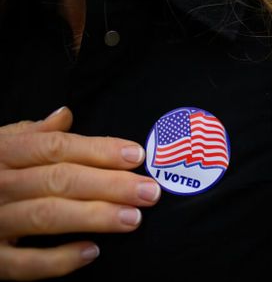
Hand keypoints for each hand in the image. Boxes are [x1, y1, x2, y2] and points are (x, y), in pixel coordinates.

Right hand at [0, 107, 160, 279]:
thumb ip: (31, 134)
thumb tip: (65, 114)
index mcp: (3, 154)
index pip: (56, 148)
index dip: (99, 150)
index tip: (136, 156)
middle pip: (60, 180)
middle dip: (109, 184)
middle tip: (149, 191)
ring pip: (47, 216)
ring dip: (94, 216)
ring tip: (133, 218)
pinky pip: (23, 264)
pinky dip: (58, 260)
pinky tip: (92, 252)